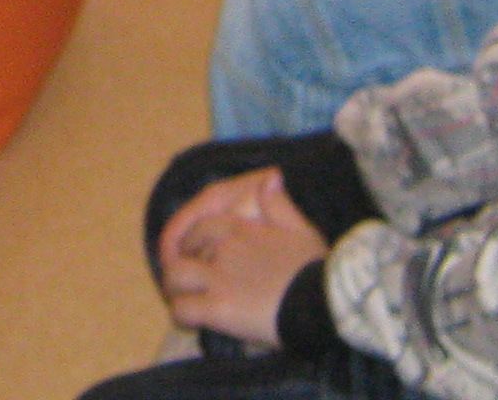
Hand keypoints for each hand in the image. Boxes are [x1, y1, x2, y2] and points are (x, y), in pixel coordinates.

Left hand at [156, 166, 327, 347]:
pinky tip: (191, 320)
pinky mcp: (217, 308)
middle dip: (179, 264)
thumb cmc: (316, 268)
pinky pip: (183, 309)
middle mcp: (224, 248)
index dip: (192, 241)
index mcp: (241, 228)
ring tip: (182, 298)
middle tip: (185, 281)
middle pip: (182, 251)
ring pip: (174, 276)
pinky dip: (182, 314)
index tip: (195, 254)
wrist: (323, 301)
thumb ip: (280, 204)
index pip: (200, 226)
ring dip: (174, 287)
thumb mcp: (302, 229)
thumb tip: (272, 177)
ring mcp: (218, 278)